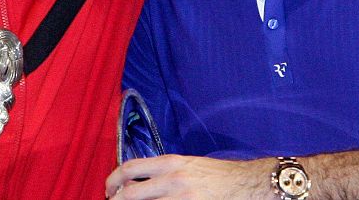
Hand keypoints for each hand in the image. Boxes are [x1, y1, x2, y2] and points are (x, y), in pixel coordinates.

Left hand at [105, 155, 269, 198]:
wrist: (249, 184)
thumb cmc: (220, 175)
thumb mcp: (189, 164)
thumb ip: (165, 171)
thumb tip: (140, 181)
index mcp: (171, 163)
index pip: (130, 168)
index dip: (113, 180)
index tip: (109, 189)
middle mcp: (172, 180)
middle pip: (130, 194)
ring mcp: (181, 199)